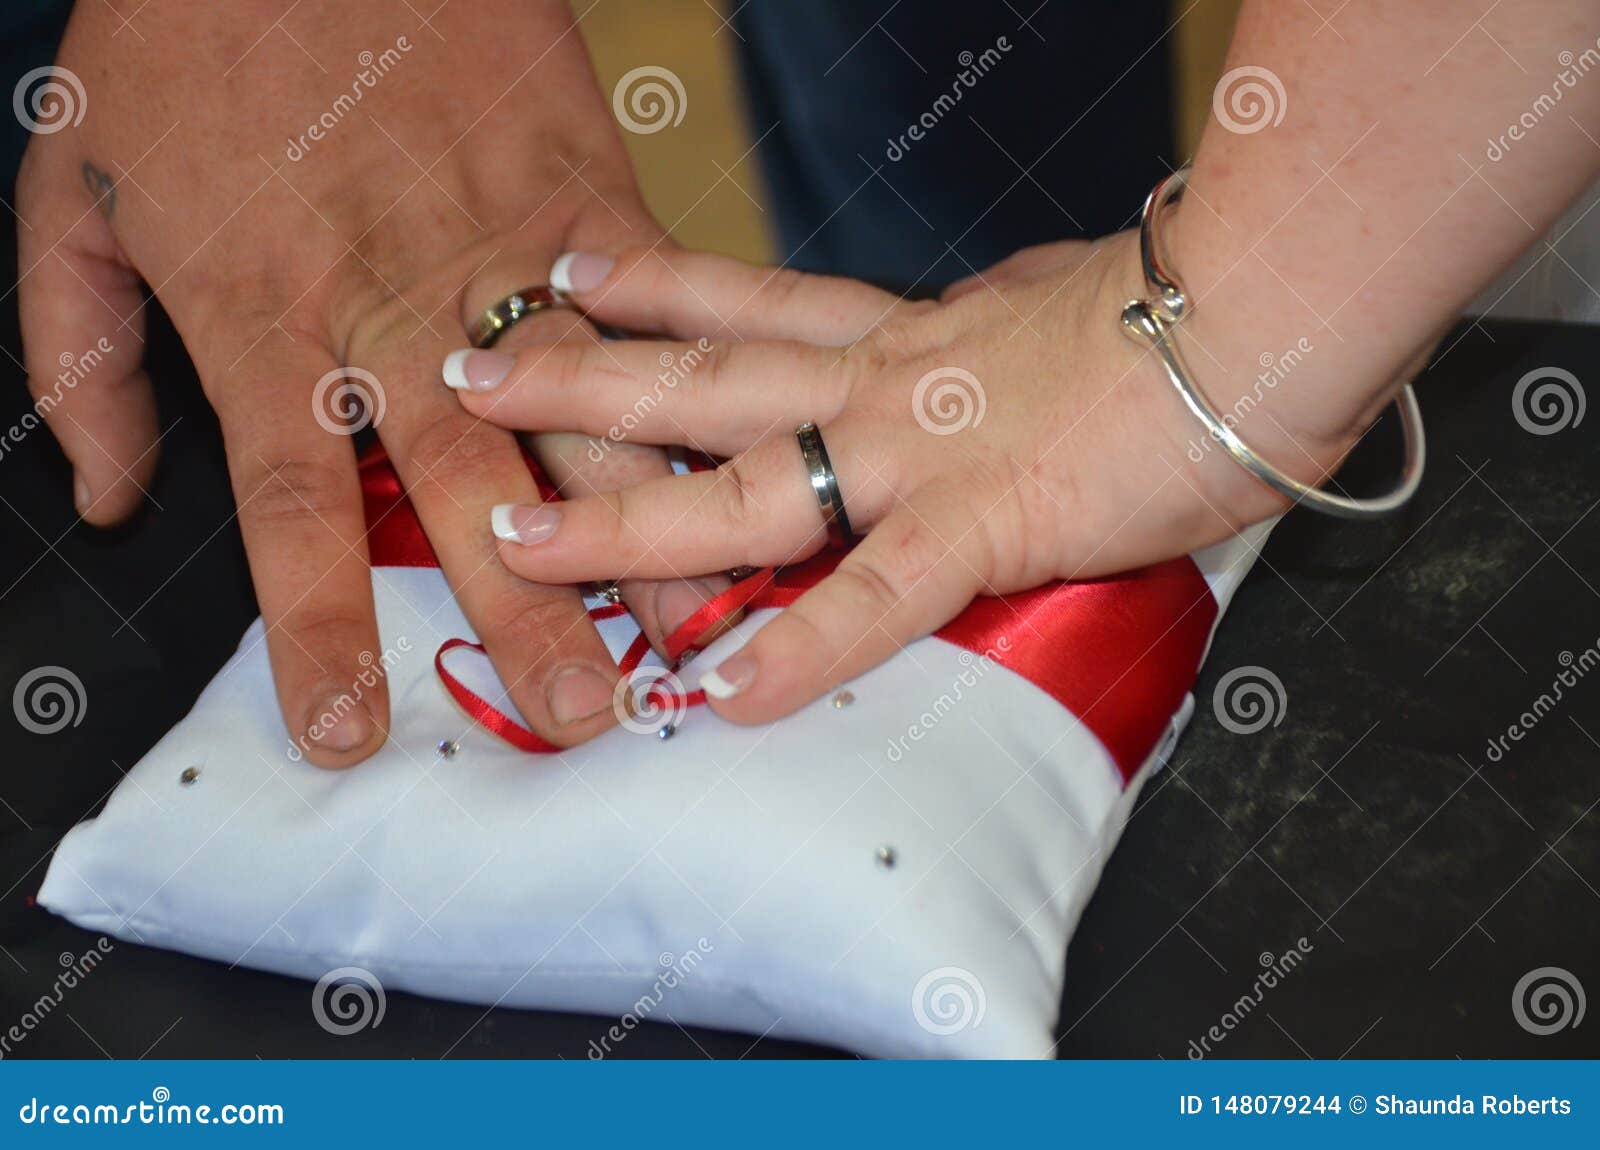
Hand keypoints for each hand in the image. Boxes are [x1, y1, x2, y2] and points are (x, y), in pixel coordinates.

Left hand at [17, 0, 723, 762]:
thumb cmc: (191, 30)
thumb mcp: (72, 184)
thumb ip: (79, 355)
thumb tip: (113, 495)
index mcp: (270, 325)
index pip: (300, 517)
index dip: (324, 633)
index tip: (349, 732)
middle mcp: (397, 312)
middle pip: (476, 493)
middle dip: (534, 613)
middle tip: (584, 711)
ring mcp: (502, 253)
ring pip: (590, 415)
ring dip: (648, 519)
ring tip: (700, 608)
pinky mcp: (581, 191)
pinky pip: (652, 303)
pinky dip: (700, 379)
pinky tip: (752, 448)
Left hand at [445, 233, 1365, 723]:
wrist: (1255, 314)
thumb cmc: (1173, 312)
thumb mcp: (1047, 302)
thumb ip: (992, 322)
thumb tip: (986, 318)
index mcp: (905, 334)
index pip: (754, 305)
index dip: (658, 288)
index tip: (578, 275)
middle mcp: (886, 384)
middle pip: (703, 377)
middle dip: (580, 378)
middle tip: (476, 369)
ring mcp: (920, 454)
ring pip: (744, 481)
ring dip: (627, 512)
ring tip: (526, 533)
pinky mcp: (982, 524)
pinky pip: (872, 597)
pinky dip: (801, 647)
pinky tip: (729, 694)